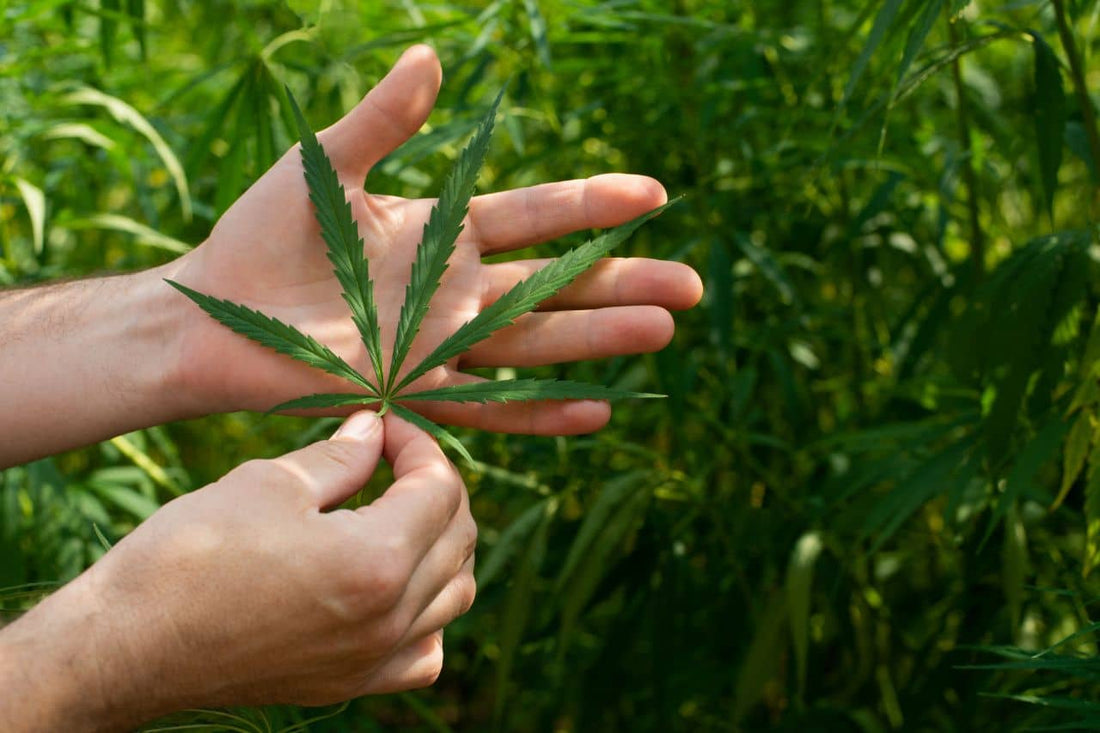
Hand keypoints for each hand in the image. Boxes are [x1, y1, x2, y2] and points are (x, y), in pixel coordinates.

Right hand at [0, 412, 476, 729]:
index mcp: (376, 560)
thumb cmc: (190, 554)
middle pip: (458, 538)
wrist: (129, 642)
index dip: (420, 446)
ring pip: (454, 595)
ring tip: (400, 514)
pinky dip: (428, 615)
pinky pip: (424, 654)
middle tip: (394, 463)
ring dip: (442, 545)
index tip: (388, 427)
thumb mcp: (269, 484)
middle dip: (437, 489)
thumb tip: (376, 428)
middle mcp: (389, 618)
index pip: (441, 489)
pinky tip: (395, 589)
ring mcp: (372, 660)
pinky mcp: (349, 684)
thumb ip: (341, 456)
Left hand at [162, 44, 702, 433]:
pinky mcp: (414, 393)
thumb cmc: (260, 237)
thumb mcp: (325, 168)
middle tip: (691, 288)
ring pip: (536, 344)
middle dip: (622, 283)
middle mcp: (456, 293)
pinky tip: (598, 412)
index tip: (653, 194)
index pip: (534, 216)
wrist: (210, 314)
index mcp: (443, 233)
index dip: (592, 204)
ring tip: (663, 331)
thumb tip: (430, 56)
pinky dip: (540, 414)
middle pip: (556, 287)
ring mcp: (440, 346)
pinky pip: (488, 406)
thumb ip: (382, 122)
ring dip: (598, 341)